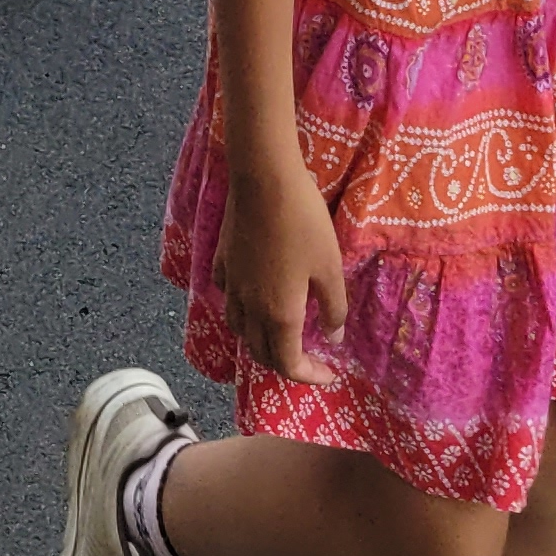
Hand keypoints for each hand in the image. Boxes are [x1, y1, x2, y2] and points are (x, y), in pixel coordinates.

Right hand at [210, 157, 346, 385]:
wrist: (263, 179)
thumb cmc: (303, 222)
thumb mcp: (330, 267)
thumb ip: (333, 308)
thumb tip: (333, 338)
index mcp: (280, 315)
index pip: (289, 365)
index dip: (310, 376)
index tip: (330, 372)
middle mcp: (250, 308)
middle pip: (260, 353)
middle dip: (285, 364)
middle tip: (308, 357)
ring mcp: (232, 284)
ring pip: (239, 329)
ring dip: (259, 341)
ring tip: (279, 332)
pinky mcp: (222, 261)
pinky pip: (228, 298)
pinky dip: (241, 309)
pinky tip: (252, 295)